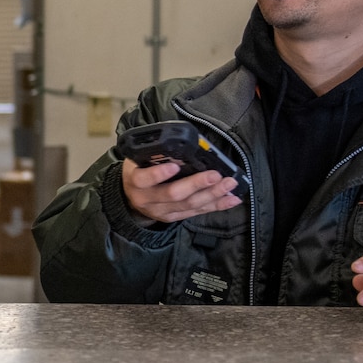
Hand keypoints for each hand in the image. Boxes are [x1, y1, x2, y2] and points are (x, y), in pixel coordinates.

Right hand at [120, 158, 241, 223]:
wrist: (130, 197)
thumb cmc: (139, 170)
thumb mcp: (138, 159)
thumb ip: (155, 154)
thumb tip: (185, 145)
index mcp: (135, 181)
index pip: (144, 179)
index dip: (159, 174)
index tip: (175, 166)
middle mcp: (147, 199)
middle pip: (173, 194)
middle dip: (196, 184)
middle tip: (215, 175)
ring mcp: (161, 211)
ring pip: (188, 205)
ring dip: (212, 195)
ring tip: (229, 184)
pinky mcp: (173, 218)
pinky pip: (197, 212)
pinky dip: (216, 205)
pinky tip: (232, 199)